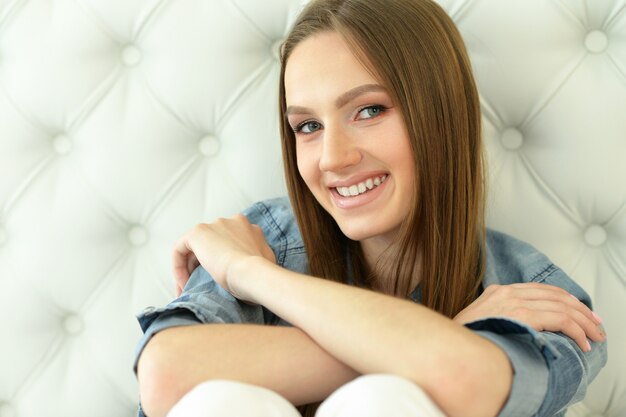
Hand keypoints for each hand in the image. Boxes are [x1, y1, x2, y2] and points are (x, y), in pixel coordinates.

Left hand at [172, 214, 275, 298]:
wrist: (252, 273)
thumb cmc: (261, 275)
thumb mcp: (266, 262)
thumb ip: (257, 255)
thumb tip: (250, 264)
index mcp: (249, 229)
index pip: (229, 242)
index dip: (221, 262)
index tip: (219, 280)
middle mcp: (232, 222)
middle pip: (211, 243)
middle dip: (203, 264)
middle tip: (200, 286)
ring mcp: (215, 225)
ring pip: (195, 247)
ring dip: (189, 268)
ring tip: (189, 289)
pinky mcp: (198, 232)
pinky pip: (181, 249)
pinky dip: (179, 266)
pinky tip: (183, 284)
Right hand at [453, 283, 605, 351]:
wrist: (447, 343)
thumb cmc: (462, 339)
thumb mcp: (479, 322)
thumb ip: (499, 318)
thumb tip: (520, 329)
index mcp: (498, 291)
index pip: (540, 289)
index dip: (564, 300)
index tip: (579, 312)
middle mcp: (507, 291)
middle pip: (555, 295)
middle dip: (581, 311)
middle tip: (595, 324)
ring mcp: (514, 301)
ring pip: (562, 306)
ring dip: (584, 323)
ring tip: (595, 336)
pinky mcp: (521, 314)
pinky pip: (559, 319)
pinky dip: (576, 331)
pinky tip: (582, 342)